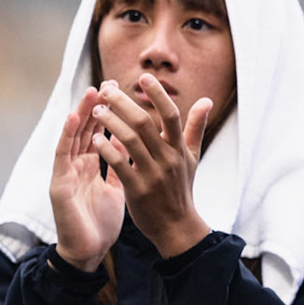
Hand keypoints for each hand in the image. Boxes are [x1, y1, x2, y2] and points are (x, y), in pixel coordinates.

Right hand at [49, 87, 125, 270]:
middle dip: (96, 106)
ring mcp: (66, 173)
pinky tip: (74, 120)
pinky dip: (67, 137)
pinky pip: (62, 157)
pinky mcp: (58, 185)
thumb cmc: (100, 222)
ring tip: (91, 92)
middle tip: (108, 82)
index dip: (109, 112)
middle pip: (85, 130)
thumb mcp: (116, 188)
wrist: (89, 252)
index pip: (98, 133)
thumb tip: (131, 144)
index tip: (121, 91)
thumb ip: (119, 165)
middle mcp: (76, 165)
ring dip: (81, 114)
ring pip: (72, 137)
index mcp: (90, 166)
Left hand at [90, 77, 212, 259]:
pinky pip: (120, 164)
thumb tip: (207, 100)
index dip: (158, 94)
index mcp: (180, 149)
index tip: (144, 77)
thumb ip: (196, 127)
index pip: (171, 115)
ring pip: (130, 140)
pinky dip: (107, 149)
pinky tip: (96, 139)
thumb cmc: (181, 188)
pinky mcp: (138, 190)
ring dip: (111, 122)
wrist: (177, 227)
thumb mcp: (192, 157)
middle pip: (145, 123)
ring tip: (97, 110)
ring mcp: (153, 175)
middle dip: (123, 103)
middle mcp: (168, 159)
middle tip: (106, 89)